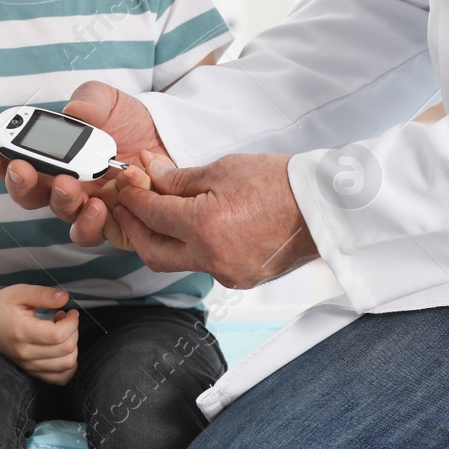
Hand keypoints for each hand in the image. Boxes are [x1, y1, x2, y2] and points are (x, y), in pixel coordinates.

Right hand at [0, 81, 168, 247]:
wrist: (169, 139)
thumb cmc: (131, 122)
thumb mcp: (109, 102)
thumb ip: (89, 101)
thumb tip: (74, 113)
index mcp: (56, 157)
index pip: (19, 162)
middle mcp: (66, 185)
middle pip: (31, 194)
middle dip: (20, 183)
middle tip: (23, 168)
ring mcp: (88, 207)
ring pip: (60, 215)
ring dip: (59, 201)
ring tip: (69, 186)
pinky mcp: (114, 225)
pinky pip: (92, 234)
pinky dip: (90, 223)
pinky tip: (100, 205)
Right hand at [0, 285, 80, 385]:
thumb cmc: (2, 304)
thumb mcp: (20, 292)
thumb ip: (43, 294)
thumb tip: (65, 298)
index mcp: (22, 332)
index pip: (58, 335)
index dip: (72, 322)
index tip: (70, 311)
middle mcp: (25, 353)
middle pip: (65, 349)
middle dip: (74, 331)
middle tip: (65, 318)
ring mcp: (27, 365)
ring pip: (66, 364)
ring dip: (73, 346)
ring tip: (62, 331)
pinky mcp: (30, 370)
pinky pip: (59, 378)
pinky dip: (69, 366)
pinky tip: (64, 349)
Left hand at [114, 152, 319, 288]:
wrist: (322, 206)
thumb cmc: (279, 183)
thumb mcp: (223, 169)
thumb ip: (179, 178)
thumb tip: (149, 174)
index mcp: (205, 226)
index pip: (152, 214)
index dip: (133, 198)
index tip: (127, 185)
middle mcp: (212, 257)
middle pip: (153, 252)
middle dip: (134, 229)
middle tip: (127, 208)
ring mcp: (228, 273)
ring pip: (179, 261)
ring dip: (164, 239)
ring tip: (159, 214)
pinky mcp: (241, 278)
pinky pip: (205, 265)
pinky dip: (193, 247)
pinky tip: (194, 227)